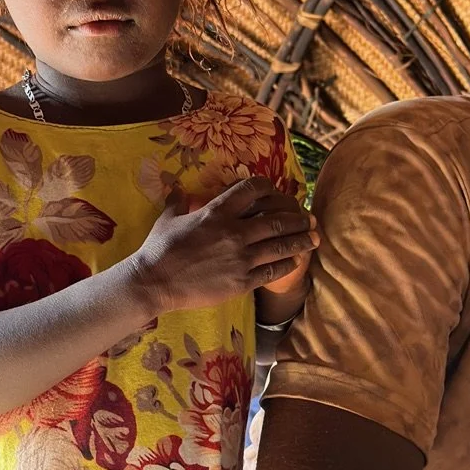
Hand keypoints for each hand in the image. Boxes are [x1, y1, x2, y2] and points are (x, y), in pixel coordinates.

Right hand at [134, 177, 316, 315]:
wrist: (154, 282)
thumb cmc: (159, 249)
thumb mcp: (168, 218)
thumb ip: (178, 201)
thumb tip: (176, 187)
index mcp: (217, 212)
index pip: (252, 190)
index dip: (268, 188)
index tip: (277, 191)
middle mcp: (234, 232)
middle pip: (277, 221)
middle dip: (297, 218)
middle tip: (309, 218)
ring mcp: (241, 259)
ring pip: (281, 246)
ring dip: (302, 240)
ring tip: (315, 238)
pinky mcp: (242, 281)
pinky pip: (273, 271)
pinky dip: (288, 264)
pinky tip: (296, 261)